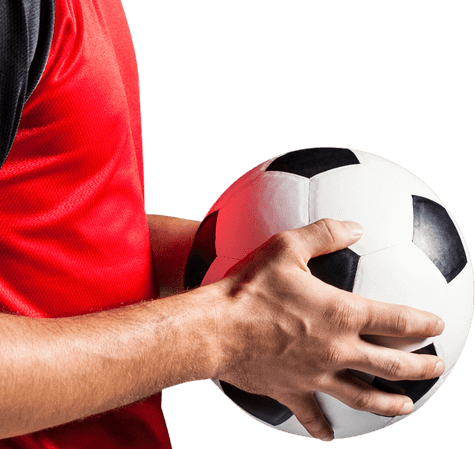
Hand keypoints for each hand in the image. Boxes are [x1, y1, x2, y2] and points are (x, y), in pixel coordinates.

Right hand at [204, 218, 444, 440]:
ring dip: (390, 403)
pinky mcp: (293, 393)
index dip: (422, 323)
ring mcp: (317, 377)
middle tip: (438, 367)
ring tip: (407, 406)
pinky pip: (313, 416)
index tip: (439, 325)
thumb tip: (355, 225)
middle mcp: (337, 351)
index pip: (395, 321)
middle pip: (392, 366)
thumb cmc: (249, 286)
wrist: (215, 330)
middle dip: (421, 368)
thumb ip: (323, 234)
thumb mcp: (285, 247)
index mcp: (341, 314)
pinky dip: (324, 427)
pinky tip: (329, 435)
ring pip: (364, 398)